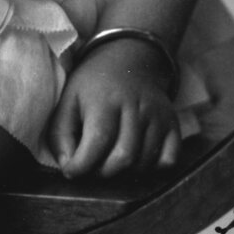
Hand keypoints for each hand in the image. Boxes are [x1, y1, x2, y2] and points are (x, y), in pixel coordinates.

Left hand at [48, 40, 180, 178]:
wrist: (128, 60)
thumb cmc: (93, 85)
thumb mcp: (68, 100)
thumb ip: (60, 134)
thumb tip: (69, 169)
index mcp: (105, 99)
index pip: (97, 141)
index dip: (82, 165)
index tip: (72, 170)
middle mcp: (135, 106)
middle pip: (124, 157)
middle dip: (103, 173)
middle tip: (93, 167)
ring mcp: (157, 116)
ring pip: (144, 163)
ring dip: (125, 174)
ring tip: (111, 162)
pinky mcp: (173, 124)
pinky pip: (168, 160)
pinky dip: (152, 169)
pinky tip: (137, 158)